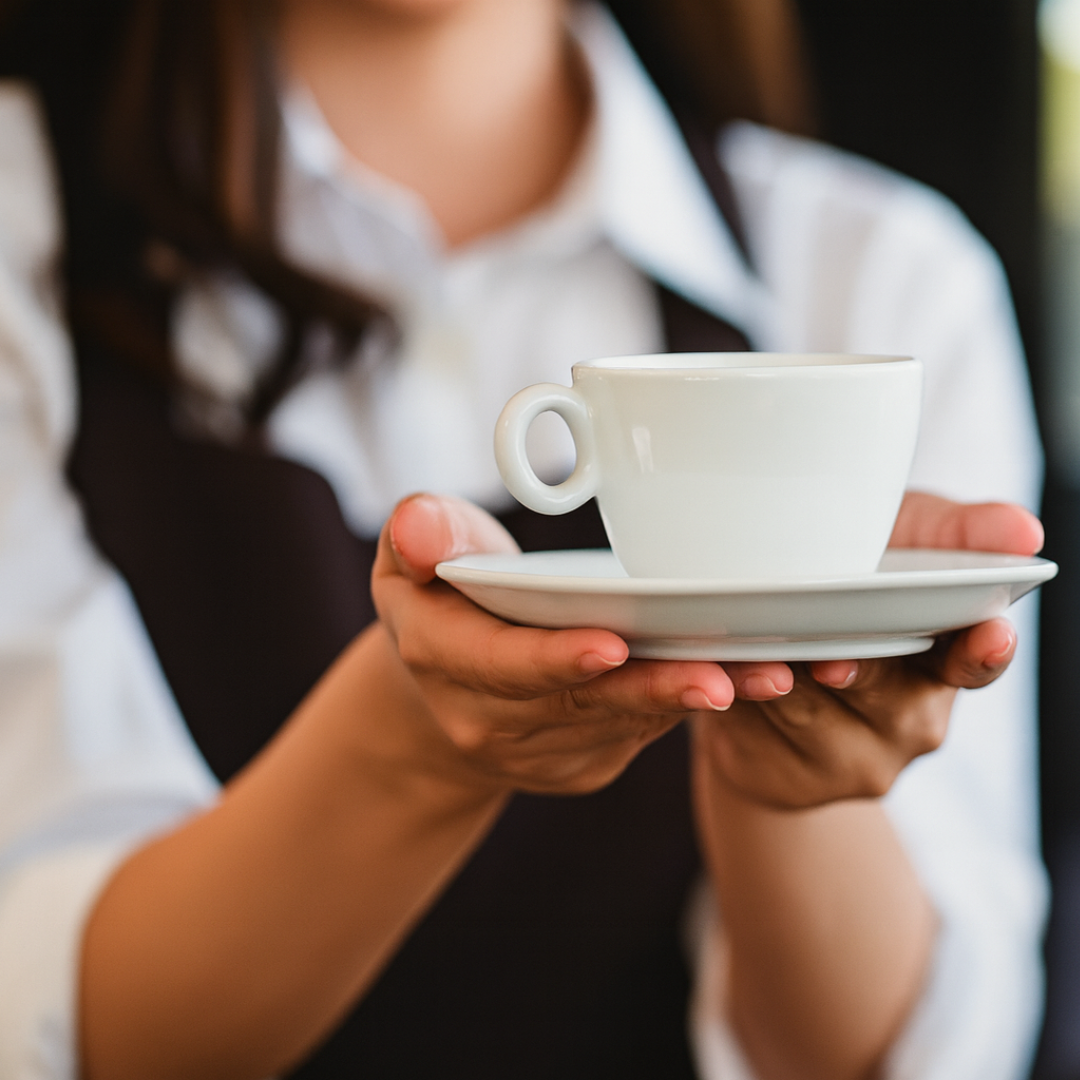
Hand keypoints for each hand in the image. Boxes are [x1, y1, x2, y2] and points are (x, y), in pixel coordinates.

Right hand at [369, 494, 787, 795]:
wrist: (444, 688)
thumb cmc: (438, 595)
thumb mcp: (410, 554)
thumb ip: (419, 531)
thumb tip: (418, 530)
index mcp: (441, 659)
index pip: (500, 665)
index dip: (553, 658)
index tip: (611, 645)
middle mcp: (487, 719)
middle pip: (578, 703)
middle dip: (652, 689)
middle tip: (722, 678)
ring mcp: (538, 750)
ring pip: (622, 722)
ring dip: (691, 700)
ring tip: (768, 676)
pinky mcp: (585, 762)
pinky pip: (641, 734)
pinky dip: (689, 705)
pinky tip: (746, 681)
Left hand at [694, 491, 1044, 808]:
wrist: (763, 672)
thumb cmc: (840, 593)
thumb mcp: (892, 548)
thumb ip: (949, 535)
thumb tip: (1022, 528)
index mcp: (938, 660)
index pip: (973, 662)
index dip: (981, 652)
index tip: (989, 634)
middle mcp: (908, 718)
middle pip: (881, 687)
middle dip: (854, 665)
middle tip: (832, 657)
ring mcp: (853, 758)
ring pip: (809, 710)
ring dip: (777, 677)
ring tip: (753, 653)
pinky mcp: (794, 780)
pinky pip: (757, 733)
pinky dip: (733, 698)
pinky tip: (716, 677)